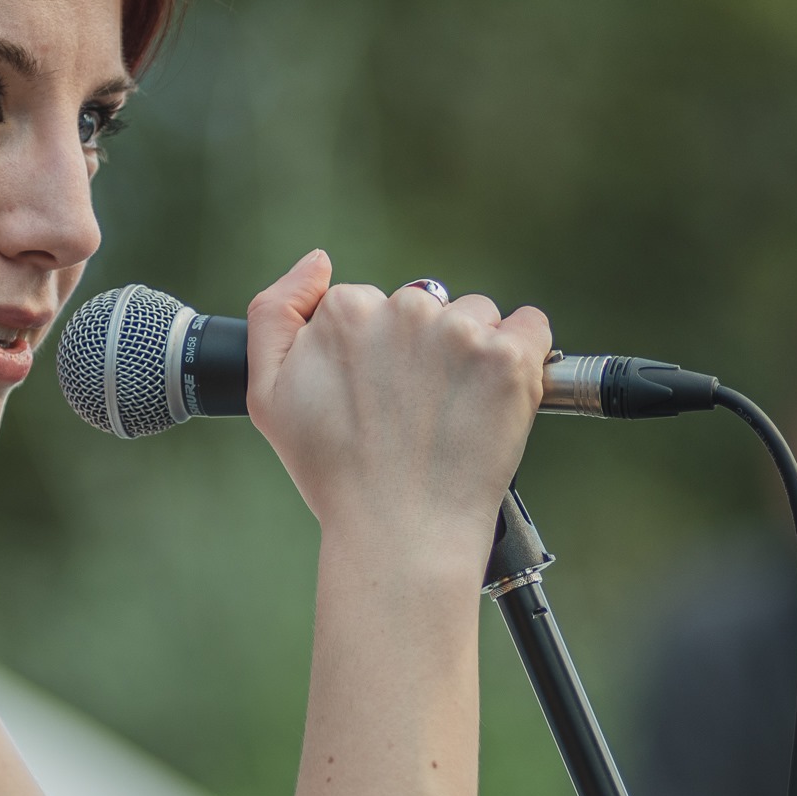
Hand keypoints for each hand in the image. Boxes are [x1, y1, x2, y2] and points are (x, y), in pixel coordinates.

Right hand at [245, 251, 551, 559]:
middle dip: (424, 349)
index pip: (372, 306)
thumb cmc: (334, 473)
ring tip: (452, 415)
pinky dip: (525, 354)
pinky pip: (531, 326)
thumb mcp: (265, 395)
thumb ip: (273, 314)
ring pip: (476, 316)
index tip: (376, 398)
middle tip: (414, 414)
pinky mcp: (509, 359)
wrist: (398, 533)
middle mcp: (404, 310)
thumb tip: (317, 262)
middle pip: (425, 307)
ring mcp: (460, 332)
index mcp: (345, 312)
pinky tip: (498, 396)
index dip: (376, 354)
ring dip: (472, 354)